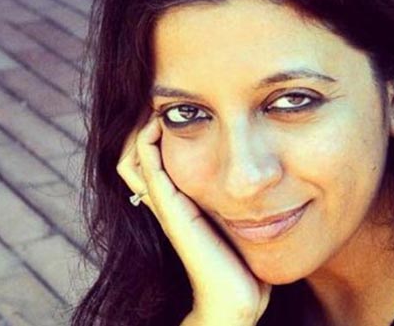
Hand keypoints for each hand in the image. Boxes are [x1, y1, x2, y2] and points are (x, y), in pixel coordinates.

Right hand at [117, 115, 271, 324]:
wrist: (236, 299)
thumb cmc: (242, 261)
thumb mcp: (238, 217)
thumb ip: (236, 196)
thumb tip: (262, 172)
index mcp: (178, 200)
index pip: (149, 156)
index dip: (151, 128)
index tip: (173, 101)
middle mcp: (165, 202)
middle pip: (132, 154)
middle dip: (138, 123)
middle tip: (155, 93)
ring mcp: (166, 207)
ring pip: (133, 158)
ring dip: (139, 127)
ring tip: (155, 101)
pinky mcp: (173, 213)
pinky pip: (149, 169)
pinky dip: (149, 142)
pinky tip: (161, 122)